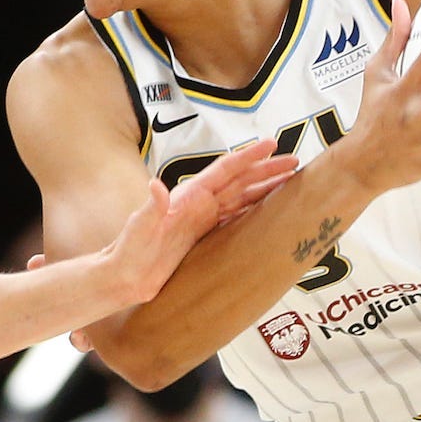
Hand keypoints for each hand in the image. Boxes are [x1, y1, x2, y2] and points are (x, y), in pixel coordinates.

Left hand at [99, 138, 289, 302]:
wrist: (124, 276)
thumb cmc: (129, 251)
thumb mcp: (140, 228)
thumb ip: (151, 208)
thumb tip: (157, 186)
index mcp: (189, 197)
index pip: (224, 171)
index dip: (248, 157)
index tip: (271, 144)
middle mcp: (198, 204)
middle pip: (240, 181)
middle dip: (267, 170)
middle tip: (296, 163)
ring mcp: (201, 219)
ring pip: (241, 199)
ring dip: (265, 189)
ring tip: (291, 183)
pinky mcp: (203, 236)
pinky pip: (235, 219)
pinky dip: (254, 213)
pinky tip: (269, 212)